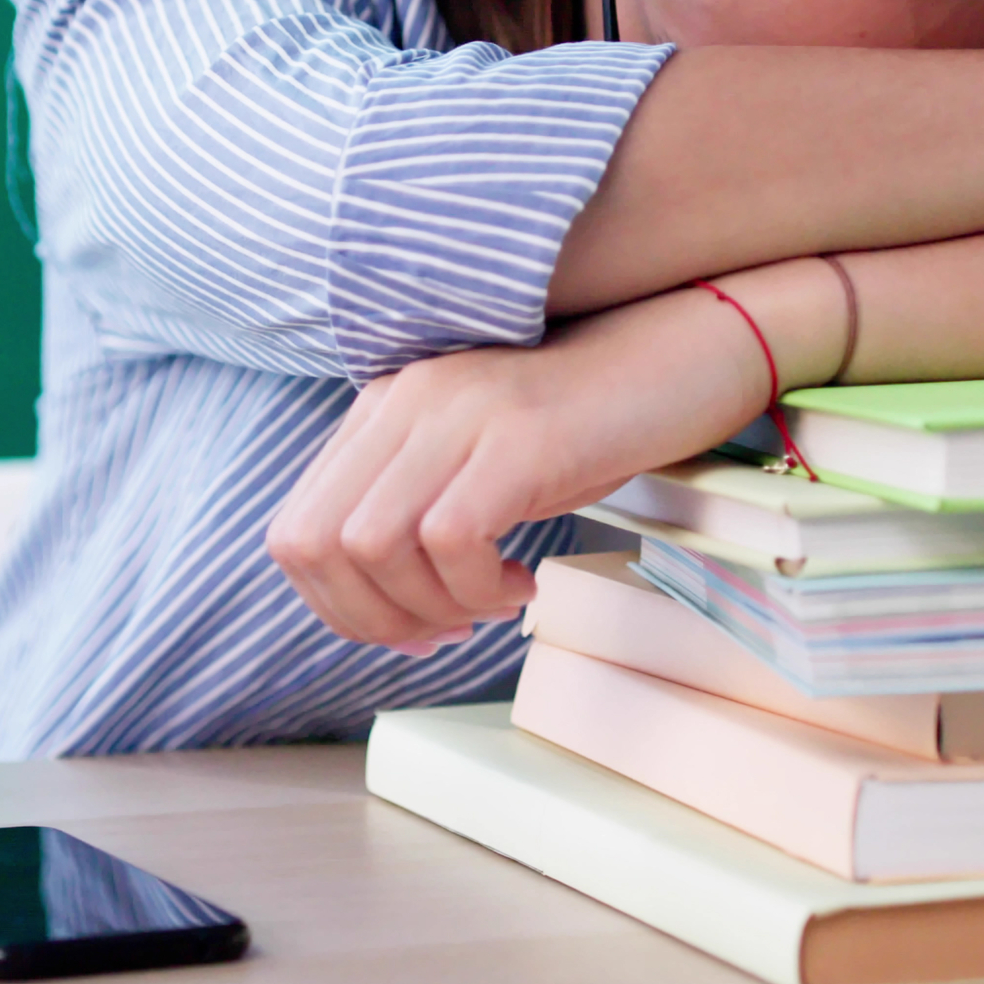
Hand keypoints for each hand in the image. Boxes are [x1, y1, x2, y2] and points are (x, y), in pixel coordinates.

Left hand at [266, 279, 812, 650]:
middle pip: (313, 545)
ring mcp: (456, 414)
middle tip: (447, 632)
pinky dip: (476, 587)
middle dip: (371, 619)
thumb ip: (417, 505)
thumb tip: (381, 605)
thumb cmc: (593, 420)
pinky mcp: (516, 438)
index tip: (411, 628)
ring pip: (371, 547)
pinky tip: (524, 579)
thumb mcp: (482, 460)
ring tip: (493, 601)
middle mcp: (404, 401)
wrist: (687, 352)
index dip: (339, 607)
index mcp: (383, 409)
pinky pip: (448, 539)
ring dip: (429, 605)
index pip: (296, 531)